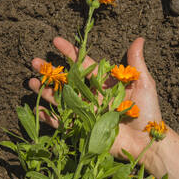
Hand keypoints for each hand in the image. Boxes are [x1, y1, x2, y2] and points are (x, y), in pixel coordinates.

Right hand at [29, 37, 162, 166]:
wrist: (147, 140)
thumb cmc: (147, 111)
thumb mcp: (142, 83)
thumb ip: (136, 62)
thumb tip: (140, 38)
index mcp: (103, 83)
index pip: (83, 64)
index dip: (69, 53)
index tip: (56, 41)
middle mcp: (91, 96)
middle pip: (66, 80)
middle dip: (49, 71)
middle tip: (34, 61)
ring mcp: (85, 112)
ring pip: (60, 99)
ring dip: (45, 91)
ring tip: (30, 81)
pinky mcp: (83, 129)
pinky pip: (62, 123)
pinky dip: (49, 117)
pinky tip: (37, 108)